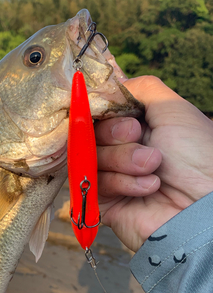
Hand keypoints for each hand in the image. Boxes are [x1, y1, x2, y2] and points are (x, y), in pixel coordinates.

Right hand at [95, 76, 212, 251]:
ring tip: (153, 167)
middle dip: (115, 134)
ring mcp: (111, 175)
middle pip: (90, 132)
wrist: (202, 205)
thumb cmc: (196, 154)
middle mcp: (121, 149)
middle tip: (139, 137)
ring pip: (90, 157)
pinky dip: (121, 182)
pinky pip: (93, 182)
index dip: (102, 110)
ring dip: (123, 159)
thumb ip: (140, 88)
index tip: (116, 110)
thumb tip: (106, 87)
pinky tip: (147, 188)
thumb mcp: (172, 108)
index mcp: (136, 126)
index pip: (99, 112)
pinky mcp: (103, 201)